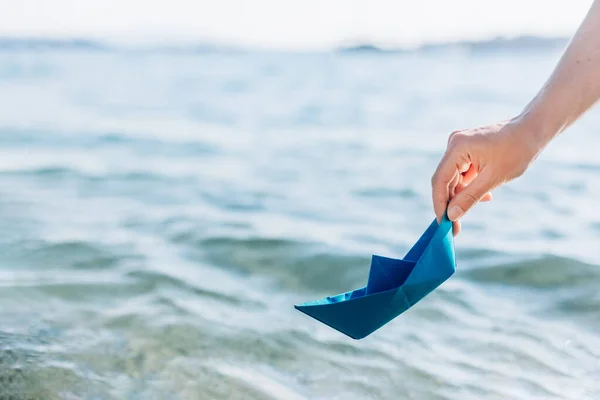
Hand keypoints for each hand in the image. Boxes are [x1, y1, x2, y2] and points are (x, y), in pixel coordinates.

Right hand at [431, 119, 543, 234]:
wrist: (533, 130)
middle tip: (457, 225)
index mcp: (458, 147)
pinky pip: (462, 172)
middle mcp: (454, 144)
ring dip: (464, 193)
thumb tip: (450, 216)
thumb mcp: (493, 178)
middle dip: (452, 202)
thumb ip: (469, 198)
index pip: (440, 180)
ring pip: (454, 178)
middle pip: (445, 180)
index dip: (440, 203)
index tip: (443, 224)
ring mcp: (459, 145)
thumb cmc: (517, 150)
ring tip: (486, 199)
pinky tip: (486, 192)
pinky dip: (471, 184)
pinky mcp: (466, 149)